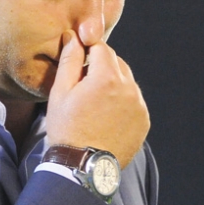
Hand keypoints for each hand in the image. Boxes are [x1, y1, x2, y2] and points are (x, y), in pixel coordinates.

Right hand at [46, 30, 149, 167]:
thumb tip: (73, 36)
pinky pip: (134, 101)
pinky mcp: (143, 121)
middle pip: (116, 63)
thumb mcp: (60, 92)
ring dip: (112, 84)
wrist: (82, 168)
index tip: (78, 62)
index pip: (101, 48)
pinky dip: (122, 102)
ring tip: (94, 104)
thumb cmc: (66, 129)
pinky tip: (105, 116)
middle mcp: (129, 89)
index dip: (87, 51)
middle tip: (83, 86)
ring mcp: (139, 106)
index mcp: (107, 77)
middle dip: (101, 67)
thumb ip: (70, 60)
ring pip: (126, 81)